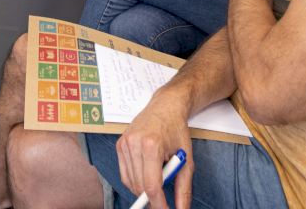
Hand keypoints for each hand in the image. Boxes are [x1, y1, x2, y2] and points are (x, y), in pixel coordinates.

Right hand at [116, 90, 193, 208]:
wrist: (165, 107)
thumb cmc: (176, 130)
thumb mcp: (186, 159)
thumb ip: (183, 188)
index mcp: (151, 145)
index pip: (151, 185)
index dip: (158, 204)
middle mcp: (134, 143)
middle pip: (139, 186)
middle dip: (152, 197)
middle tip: (165, 196)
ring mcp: (124, 143)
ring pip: (130, 182)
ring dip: (144, 188)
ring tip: (157, 174)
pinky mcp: (119, 144)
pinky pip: (125, 174)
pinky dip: (135, 180)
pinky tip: (146, 171)